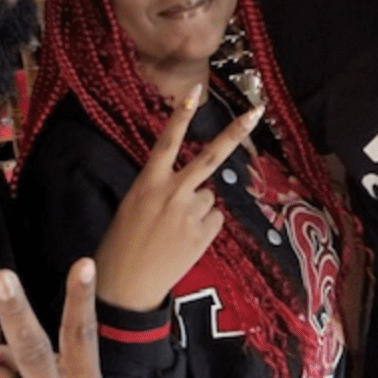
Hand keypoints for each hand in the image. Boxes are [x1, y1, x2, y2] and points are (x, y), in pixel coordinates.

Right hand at [95, 83, 264, 311]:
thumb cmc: (121, 245)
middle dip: (235, 133)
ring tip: (173, 231)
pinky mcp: (204, 235)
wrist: (124, 288)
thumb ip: (160, 189)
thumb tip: (194, 187)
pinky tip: (183, 242)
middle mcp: (172, 193)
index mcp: (147, 183)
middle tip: (257, 111)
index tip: (195, 89)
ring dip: (197, 208)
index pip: (167, 141)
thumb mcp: (132, 207)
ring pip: (209, 197)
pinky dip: (203, 228)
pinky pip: (213, 219)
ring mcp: (190, 214)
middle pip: (210, 157)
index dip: (180, 114)